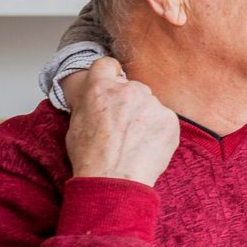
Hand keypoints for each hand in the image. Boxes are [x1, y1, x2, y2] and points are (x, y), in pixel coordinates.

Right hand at [63, 57, 178, 186]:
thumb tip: (94, 98)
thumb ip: (89, 103)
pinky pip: (164, 119)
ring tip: (134, 142)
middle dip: (130, 103)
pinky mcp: (169, 119)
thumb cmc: (92, 159)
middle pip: (132, 88)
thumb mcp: (76, 124)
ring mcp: (151, 104)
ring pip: (150, 105)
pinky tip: (147, 147)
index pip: (107, 65)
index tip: (113, 87)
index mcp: (100, 88)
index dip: (110, 76)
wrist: (114, 182)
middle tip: (123, 128)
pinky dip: (158, 131)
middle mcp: (128, 90)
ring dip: (145, 118)